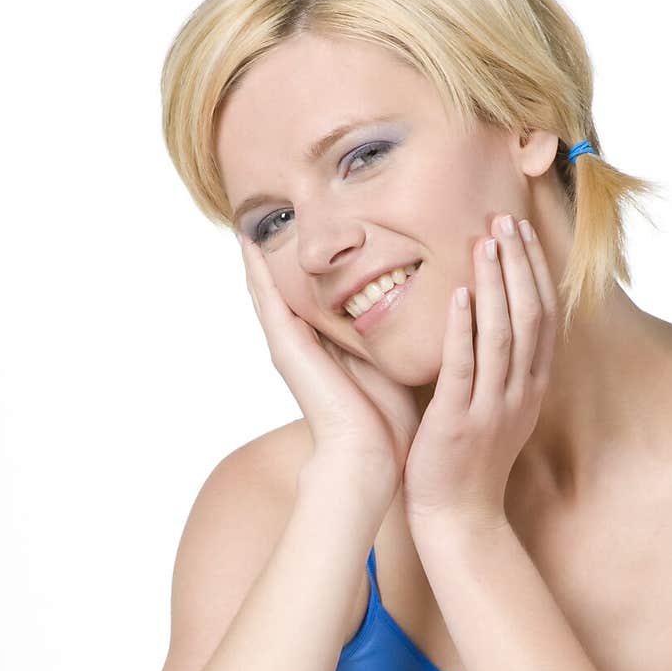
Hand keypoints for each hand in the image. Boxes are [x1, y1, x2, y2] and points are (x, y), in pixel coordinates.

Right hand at [239, 235, 419, 490]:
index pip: (314, 299)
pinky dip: (255, 271)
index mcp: (327, 349)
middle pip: (285, 291)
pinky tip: (245, 241)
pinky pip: (266, 300)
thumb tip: (425, 306)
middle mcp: (302, 345)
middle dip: (278, 257)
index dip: (310, 269)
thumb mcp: (394, 362)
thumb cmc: (389, 422)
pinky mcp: (285, 348)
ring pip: (268, 291)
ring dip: (258, 257)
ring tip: (246, 218)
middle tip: (270, 214)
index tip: (310, 235)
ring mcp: (289, 346)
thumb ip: (397, 336)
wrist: (369, 456)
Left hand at [401, 213, 557, 532]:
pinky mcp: (459, 421)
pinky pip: (466, 368)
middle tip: (504, 218)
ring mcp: (493, 407)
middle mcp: (520, 393)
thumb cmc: (469, 462)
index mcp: (530, 387)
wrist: (460, 518)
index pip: (541, 317)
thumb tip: (485, 319)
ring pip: (503, 335)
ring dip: (495, 283)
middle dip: (518, 264)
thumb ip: (496, 367)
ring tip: (485, 241)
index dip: (533, 271)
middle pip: (529, 316)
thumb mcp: (495, 409)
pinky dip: (465, 328)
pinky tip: (459, 294)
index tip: (519, 231)